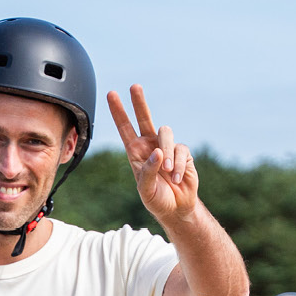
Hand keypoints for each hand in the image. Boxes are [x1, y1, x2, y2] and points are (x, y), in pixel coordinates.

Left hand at [107, 85, 198, 225]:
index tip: (112, 94)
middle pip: (144, 117)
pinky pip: (181, 150)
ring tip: (168, 172)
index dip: (118, 112)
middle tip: (134, 86)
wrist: (177, 208)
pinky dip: (179, 165)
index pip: (125, 128)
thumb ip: (148, 172)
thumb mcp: (146, 190)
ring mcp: (167, 147)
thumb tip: (157, 152)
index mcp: (136, 152)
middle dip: (139, 102)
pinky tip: (177, 178)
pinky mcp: (183, 152)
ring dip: (167, 152)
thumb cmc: (157, 199)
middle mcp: (150, 145)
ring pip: (166, 133)